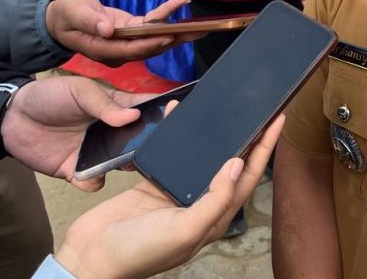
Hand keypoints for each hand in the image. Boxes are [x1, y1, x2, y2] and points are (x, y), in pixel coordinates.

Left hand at [1, 76, 152, 191]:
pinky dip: (94, 182)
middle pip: (141, 141)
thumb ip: (105, 104)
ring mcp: (96, 151)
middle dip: (150, 145)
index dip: (164, 113)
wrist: (10, 117)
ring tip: (124, 162)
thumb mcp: (79, 90)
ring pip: (122, 164)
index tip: (180, 116)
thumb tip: (134, 116)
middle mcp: (112, 131)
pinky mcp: (76, 170)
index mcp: (117, 106)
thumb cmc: (48, 95)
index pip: (147, 109)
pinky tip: (89, 175)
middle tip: (154, 147)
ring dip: (126, 165)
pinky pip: (93, 181)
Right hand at [46, 0, 193, 66]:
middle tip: (197, 31)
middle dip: (174, 39)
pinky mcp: (130, 31)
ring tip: (200, 26)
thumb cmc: (65, 14)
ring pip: (155, 39)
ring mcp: (125, 42)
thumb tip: (108, 29)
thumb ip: (89, 21)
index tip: (169, 33)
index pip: (132, 48)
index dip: (152, 41)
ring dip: (177, 32)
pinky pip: (150, 27)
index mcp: (104, 49)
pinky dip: (165, 18)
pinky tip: (181, 8)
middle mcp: (118, 50)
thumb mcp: (73, 13)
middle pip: (150, 46)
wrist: (60, 17)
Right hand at [54, 115, 284, 278]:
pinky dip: (174, 137)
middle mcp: (200, 205)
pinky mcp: (153, 185)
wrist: (89, 258)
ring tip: (224, 109)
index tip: (277, 120)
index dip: (264, 149)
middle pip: (230, 164)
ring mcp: (177, 194)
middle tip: (258, 108)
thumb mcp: (184, 229)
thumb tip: (236, 165)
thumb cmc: (138, 252)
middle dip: (246, 137)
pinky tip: (177, 117)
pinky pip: (171, 155)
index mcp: (214, 218)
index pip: (247, 177)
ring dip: (212, 135)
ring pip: (202, 157)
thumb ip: (214, 199)